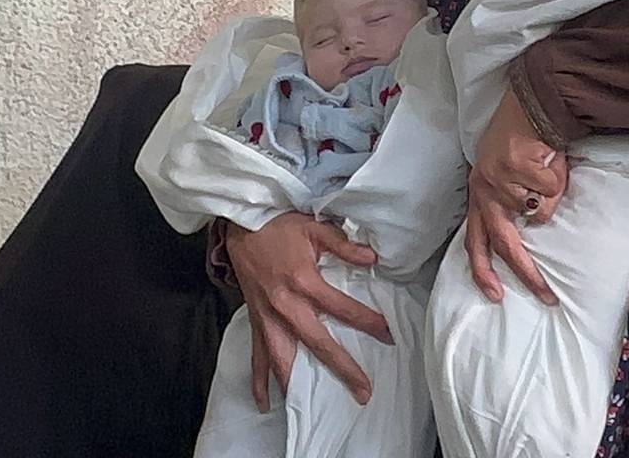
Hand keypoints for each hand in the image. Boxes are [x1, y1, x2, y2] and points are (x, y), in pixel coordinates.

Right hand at [225, 212, 393, 408]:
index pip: (341, 307)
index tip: (387, 334)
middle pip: (317, 343)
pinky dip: (259, 380)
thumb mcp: (315, 228)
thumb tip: (372, 258)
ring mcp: (267, 316)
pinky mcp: (255, 320)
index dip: (367, 322)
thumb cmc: (280, 225)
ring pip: (282, 357)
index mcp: (303, 280)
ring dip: (298, 383)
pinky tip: (265, 403)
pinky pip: (255, 355)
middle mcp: (285, 304)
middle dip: (342, 368)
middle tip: (363, 390)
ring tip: (313, 406)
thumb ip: (344, 245)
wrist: (241, 223)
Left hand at [465, 90, 567, 304]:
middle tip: (546, 294)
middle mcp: (483, 190)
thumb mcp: (510, 177)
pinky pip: (548, 190)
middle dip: (526, 272)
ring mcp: (497, 179)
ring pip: (537, 211)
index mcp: (479, 195)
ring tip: (548, 168)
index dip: (482, 271)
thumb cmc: (523, 142)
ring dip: (552, 193)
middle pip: (504, 244)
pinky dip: (557, 177)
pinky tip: (549, 157)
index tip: (495, 296)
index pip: (473, 241)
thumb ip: (517, 204)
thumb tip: (534, 228)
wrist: (528, 104)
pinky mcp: (514, 166)